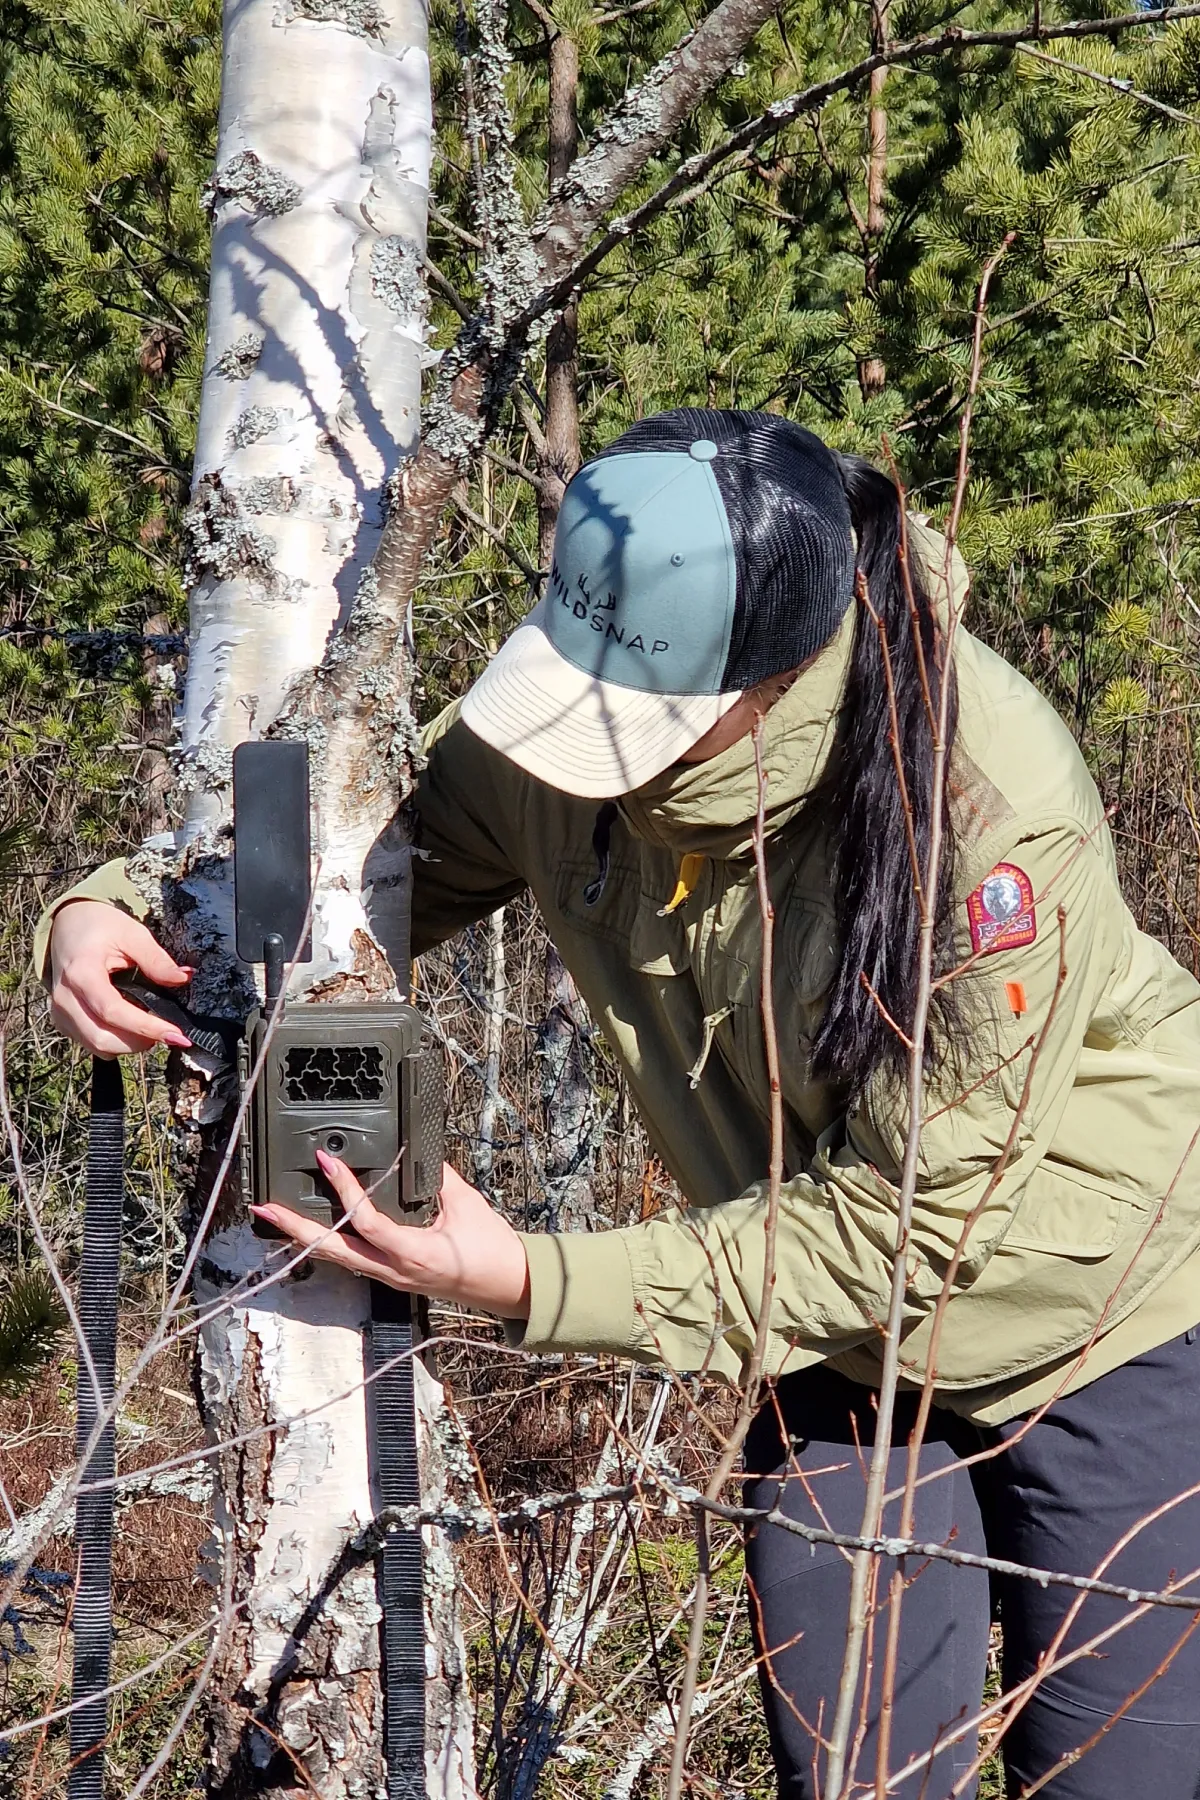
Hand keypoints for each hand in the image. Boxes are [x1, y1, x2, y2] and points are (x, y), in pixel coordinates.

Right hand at [49, 901, 193, 1055]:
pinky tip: (131, 1026)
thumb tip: (183, 979)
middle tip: (167, 1031)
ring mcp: (60, 1012)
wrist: (69, 923)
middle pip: (102, 1038)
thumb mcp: (132, 934)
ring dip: (128, 1044)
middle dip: (139, 1042)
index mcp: (81, 973)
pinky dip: (115, 1041)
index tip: (176, 1035)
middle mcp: (65, 997)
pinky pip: (90, 1043)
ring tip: (151, 1027)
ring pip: (96, 1045)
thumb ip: (156, 959)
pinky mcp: (62, 1020)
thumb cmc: (100, 926)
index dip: (146, 1027)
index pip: (113, 1011)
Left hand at [251, 1154, 531, 1318]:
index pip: (367, 1221)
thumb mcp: (467, 1204)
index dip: (345, 1191)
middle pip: (333, 1251)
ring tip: (276, 1218)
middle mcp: (393, 1270)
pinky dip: (328, 1243)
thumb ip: (436, 1177)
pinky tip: (312, 1230)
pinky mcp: (392, 1276)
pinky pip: (352, 1259)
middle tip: (266, 1209)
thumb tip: (413, 1151)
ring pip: (337, 1258)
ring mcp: (390, 1277)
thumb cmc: (491, 1249)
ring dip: (305, 1237)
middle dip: (296, 1229)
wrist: (508, 1286)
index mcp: (413, 1252)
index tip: (328, 1162)